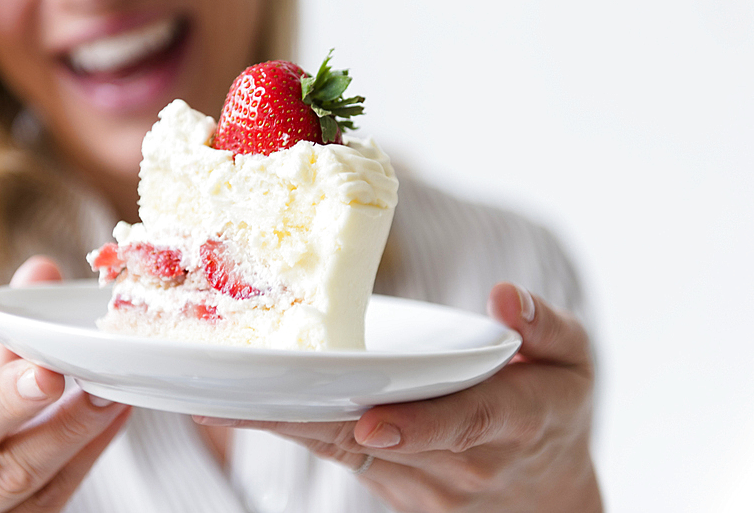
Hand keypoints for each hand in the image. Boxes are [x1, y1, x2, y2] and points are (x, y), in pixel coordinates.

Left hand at [195, 283, 601, 511]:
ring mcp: (420, 482)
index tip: (372, 421)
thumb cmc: (555, 408)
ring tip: (215, 399)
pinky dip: (288, 429)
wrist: (548, 490)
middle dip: (308, 419)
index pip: (463, 425)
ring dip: (281, 425)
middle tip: (242, 396)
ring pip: (342, 449)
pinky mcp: (390, 483)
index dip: (417, 426)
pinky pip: (334, 453)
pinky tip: (233, 408)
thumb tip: (505, 296)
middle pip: (376, 440)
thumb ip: (545, 327)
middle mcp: (461, 463)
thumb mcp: (573, 361)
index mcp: (511, 422)